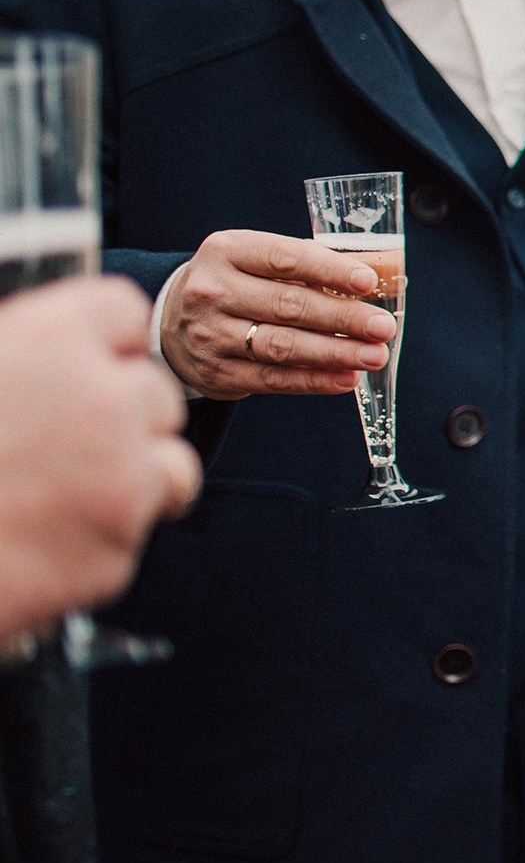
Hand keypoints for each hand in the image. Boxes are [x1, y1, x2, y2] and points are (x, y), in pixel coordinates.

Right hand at [0, 278, 200, 639]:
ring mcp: (119, 480)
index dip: (99, 339)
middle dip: (122, 413)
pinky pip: (133, 533)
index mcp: (51, 340)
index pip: (119, 310)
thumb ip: (15, 350)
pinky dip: (99, 537)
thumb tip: (37, 356)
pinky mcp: (116, 552)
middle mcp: (102, 402)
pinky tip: (44, 540)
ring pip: (172, 463)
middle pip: (156, 391)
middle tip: (67, 438)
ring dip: (135, 474)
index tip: (86, 359)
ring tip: (71, 490)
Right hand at [161, 231, 397, 399]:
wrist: (174, 322)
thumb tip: (384, 272)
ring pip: (281, 346)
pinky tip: (346, 378)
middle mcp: (212, 291)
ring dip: (334, 353)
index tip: (369, 282)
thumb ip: (317, 265)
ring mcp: (211, 334)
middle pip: (288, 306)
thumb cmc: (239, 284)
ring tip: (374, 355)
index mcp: (227, 251)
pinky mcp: (216, 372)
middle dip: (343, 318)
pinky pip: (273, 379)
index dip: (330, 270)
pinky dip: (313, 380)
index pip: (285, 259)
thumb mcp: (264, 260)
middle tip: (382, 327)